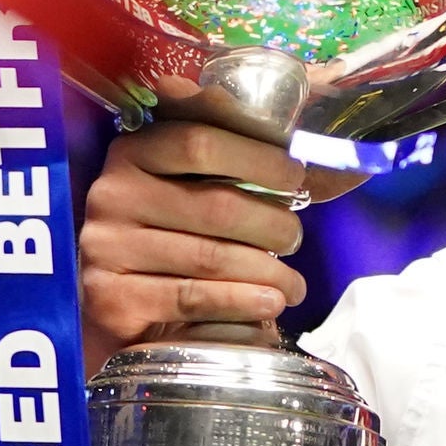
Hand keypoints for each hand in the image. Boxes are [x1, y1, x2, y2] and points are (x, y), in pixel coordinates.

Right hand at [78, 123, 355, 360]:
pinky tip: (272, 303)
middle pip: (213, 203)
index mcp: (133, 152)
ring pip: (209, 255)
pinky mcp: (111, 298)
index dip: (258, 157)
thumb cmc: (174, 236)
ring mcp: (106, 247)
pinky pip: (193, 297)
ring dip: (267, 271)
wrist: (123, 304)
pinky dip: (243, 302)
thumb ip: (242, 160)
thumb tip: (340, 154)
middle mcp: (111, 194)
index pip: (200, 140)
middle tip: (296, 237)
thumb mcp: (196, 188)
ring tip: (295, 284)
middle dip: (271, 223)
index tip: (296, 175)